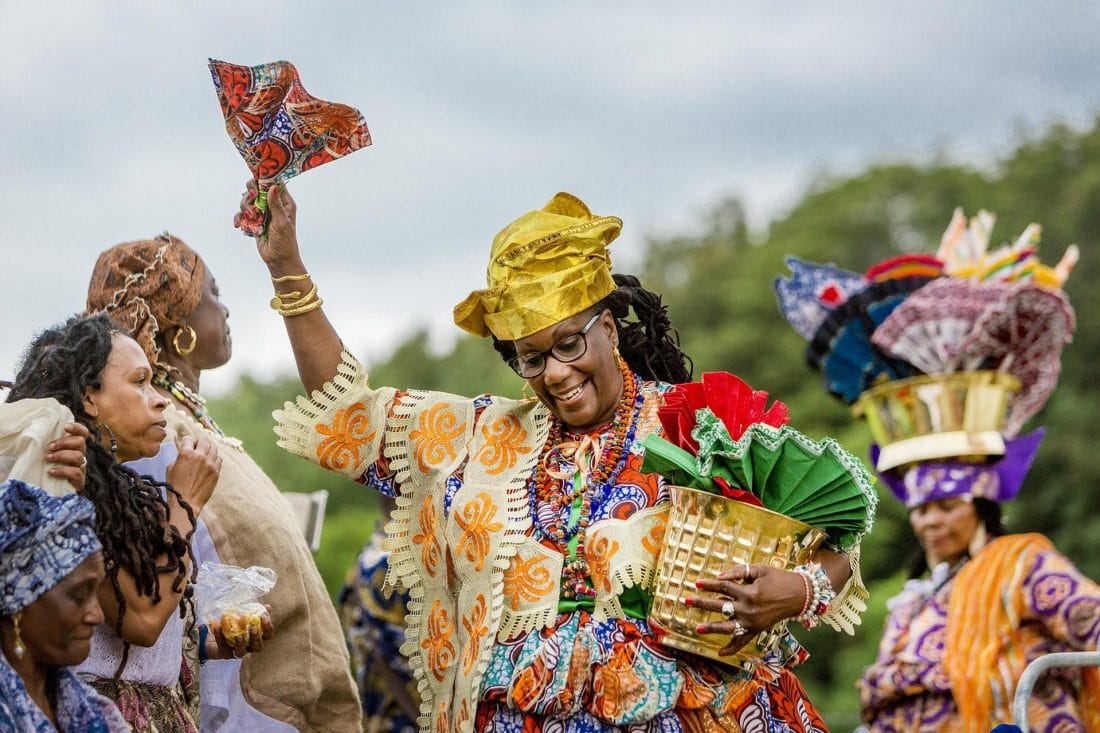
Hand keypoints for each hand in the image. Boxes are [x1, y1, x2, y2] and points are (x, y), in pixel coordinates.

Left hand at [45, 423, 91, 491]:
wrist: (54, 493)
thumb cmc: (49, 470)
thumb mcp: (50, 456)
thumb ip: (50, 447)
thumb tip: (36, 437)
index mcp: (75, 448)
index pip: (83, 434)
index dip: (77, 428)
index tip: (65, 427)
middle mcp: (81, 456)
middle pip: (81, 442)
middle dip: (64, 442)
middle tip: (49, 447)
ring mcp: (81, 468)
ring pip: (78, 456)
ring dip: (61, 455)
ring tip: (48, 458)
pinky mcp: (80, 481)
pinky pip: (75, 472)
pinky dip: (62, 470)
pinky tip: (51, 471)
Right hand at [165, 435, 219, 512]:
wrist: (186, 502)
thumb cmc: (174, 486)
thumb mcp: (171, 468)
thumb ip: (179, 456)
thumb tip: (185, 451)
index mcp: (186, 453)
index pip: (189, 439)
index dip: (187, 441)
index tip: (187, 443)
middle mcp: (200, 456)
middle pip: (204, 440)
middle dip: (200, 441)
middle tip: (197, 446)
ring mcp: (210, 463)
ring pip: (214, 448)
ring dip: (208, 449)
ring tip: (204, 453)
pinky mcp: (216, 471)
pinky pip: (218, 459)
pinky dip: (214, 458)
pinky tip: (209, 462)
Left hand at [206, 605, 274, 658]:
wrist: (217, 632)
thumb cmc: (236, 623)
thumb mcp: (246, 616)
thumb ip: (257, 612)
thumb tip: (268, 606)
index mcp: (257, 637)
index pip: (268, 635)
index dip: (267, 627)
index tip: (263, 617)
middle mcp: (249, 647)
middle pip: (258, 646)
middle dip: (256, 637)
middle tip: (253, 627)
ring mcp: (236, 651)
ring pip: (241, 652)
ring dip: (240, 643)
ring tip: (238, 634)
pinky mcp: (223, 653)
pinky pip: (222, 646)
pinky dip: (219, 635)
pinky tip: (217, 625)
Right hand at [241, 180, 301, 268]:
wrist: (278, 259)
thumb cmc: (285, 242)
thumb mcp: (282, 222)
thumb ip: (275, 204)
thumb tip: (272, 186)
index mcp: (284, 202)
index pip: (275, 183)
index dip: (265, 178)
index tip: (257, 179)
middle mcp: (273, 204)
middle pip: (257, 188)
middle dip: (251, 191)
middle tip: (252, 198)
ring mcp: (262, 212)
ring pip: (247, 200)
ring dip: (245, 206)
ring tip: (251, 217)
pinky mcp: (253, 221)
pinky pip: (242, 214)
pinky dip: (239, 218)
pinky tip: (239, 224)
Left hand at [688, 563, 806, 655]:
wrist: (799, 595)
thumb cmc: (778, 578)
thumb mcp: (759, 570)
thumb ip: (738, 571)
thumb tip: (719, 577)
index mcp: (749, 593)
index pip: (723, 587)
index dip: (709, 584)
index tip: (696, 583)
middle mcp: (749, 610)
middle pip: (720, 606)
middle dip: (702, 603)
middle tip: (686, 600)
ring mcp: (752, 622)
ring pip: (727, 627)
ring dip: (711, 628)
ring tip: (697, 628)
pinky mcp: (757, 630)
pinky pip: (743, 641)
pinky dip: (732, 648)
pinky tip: (720, 653)